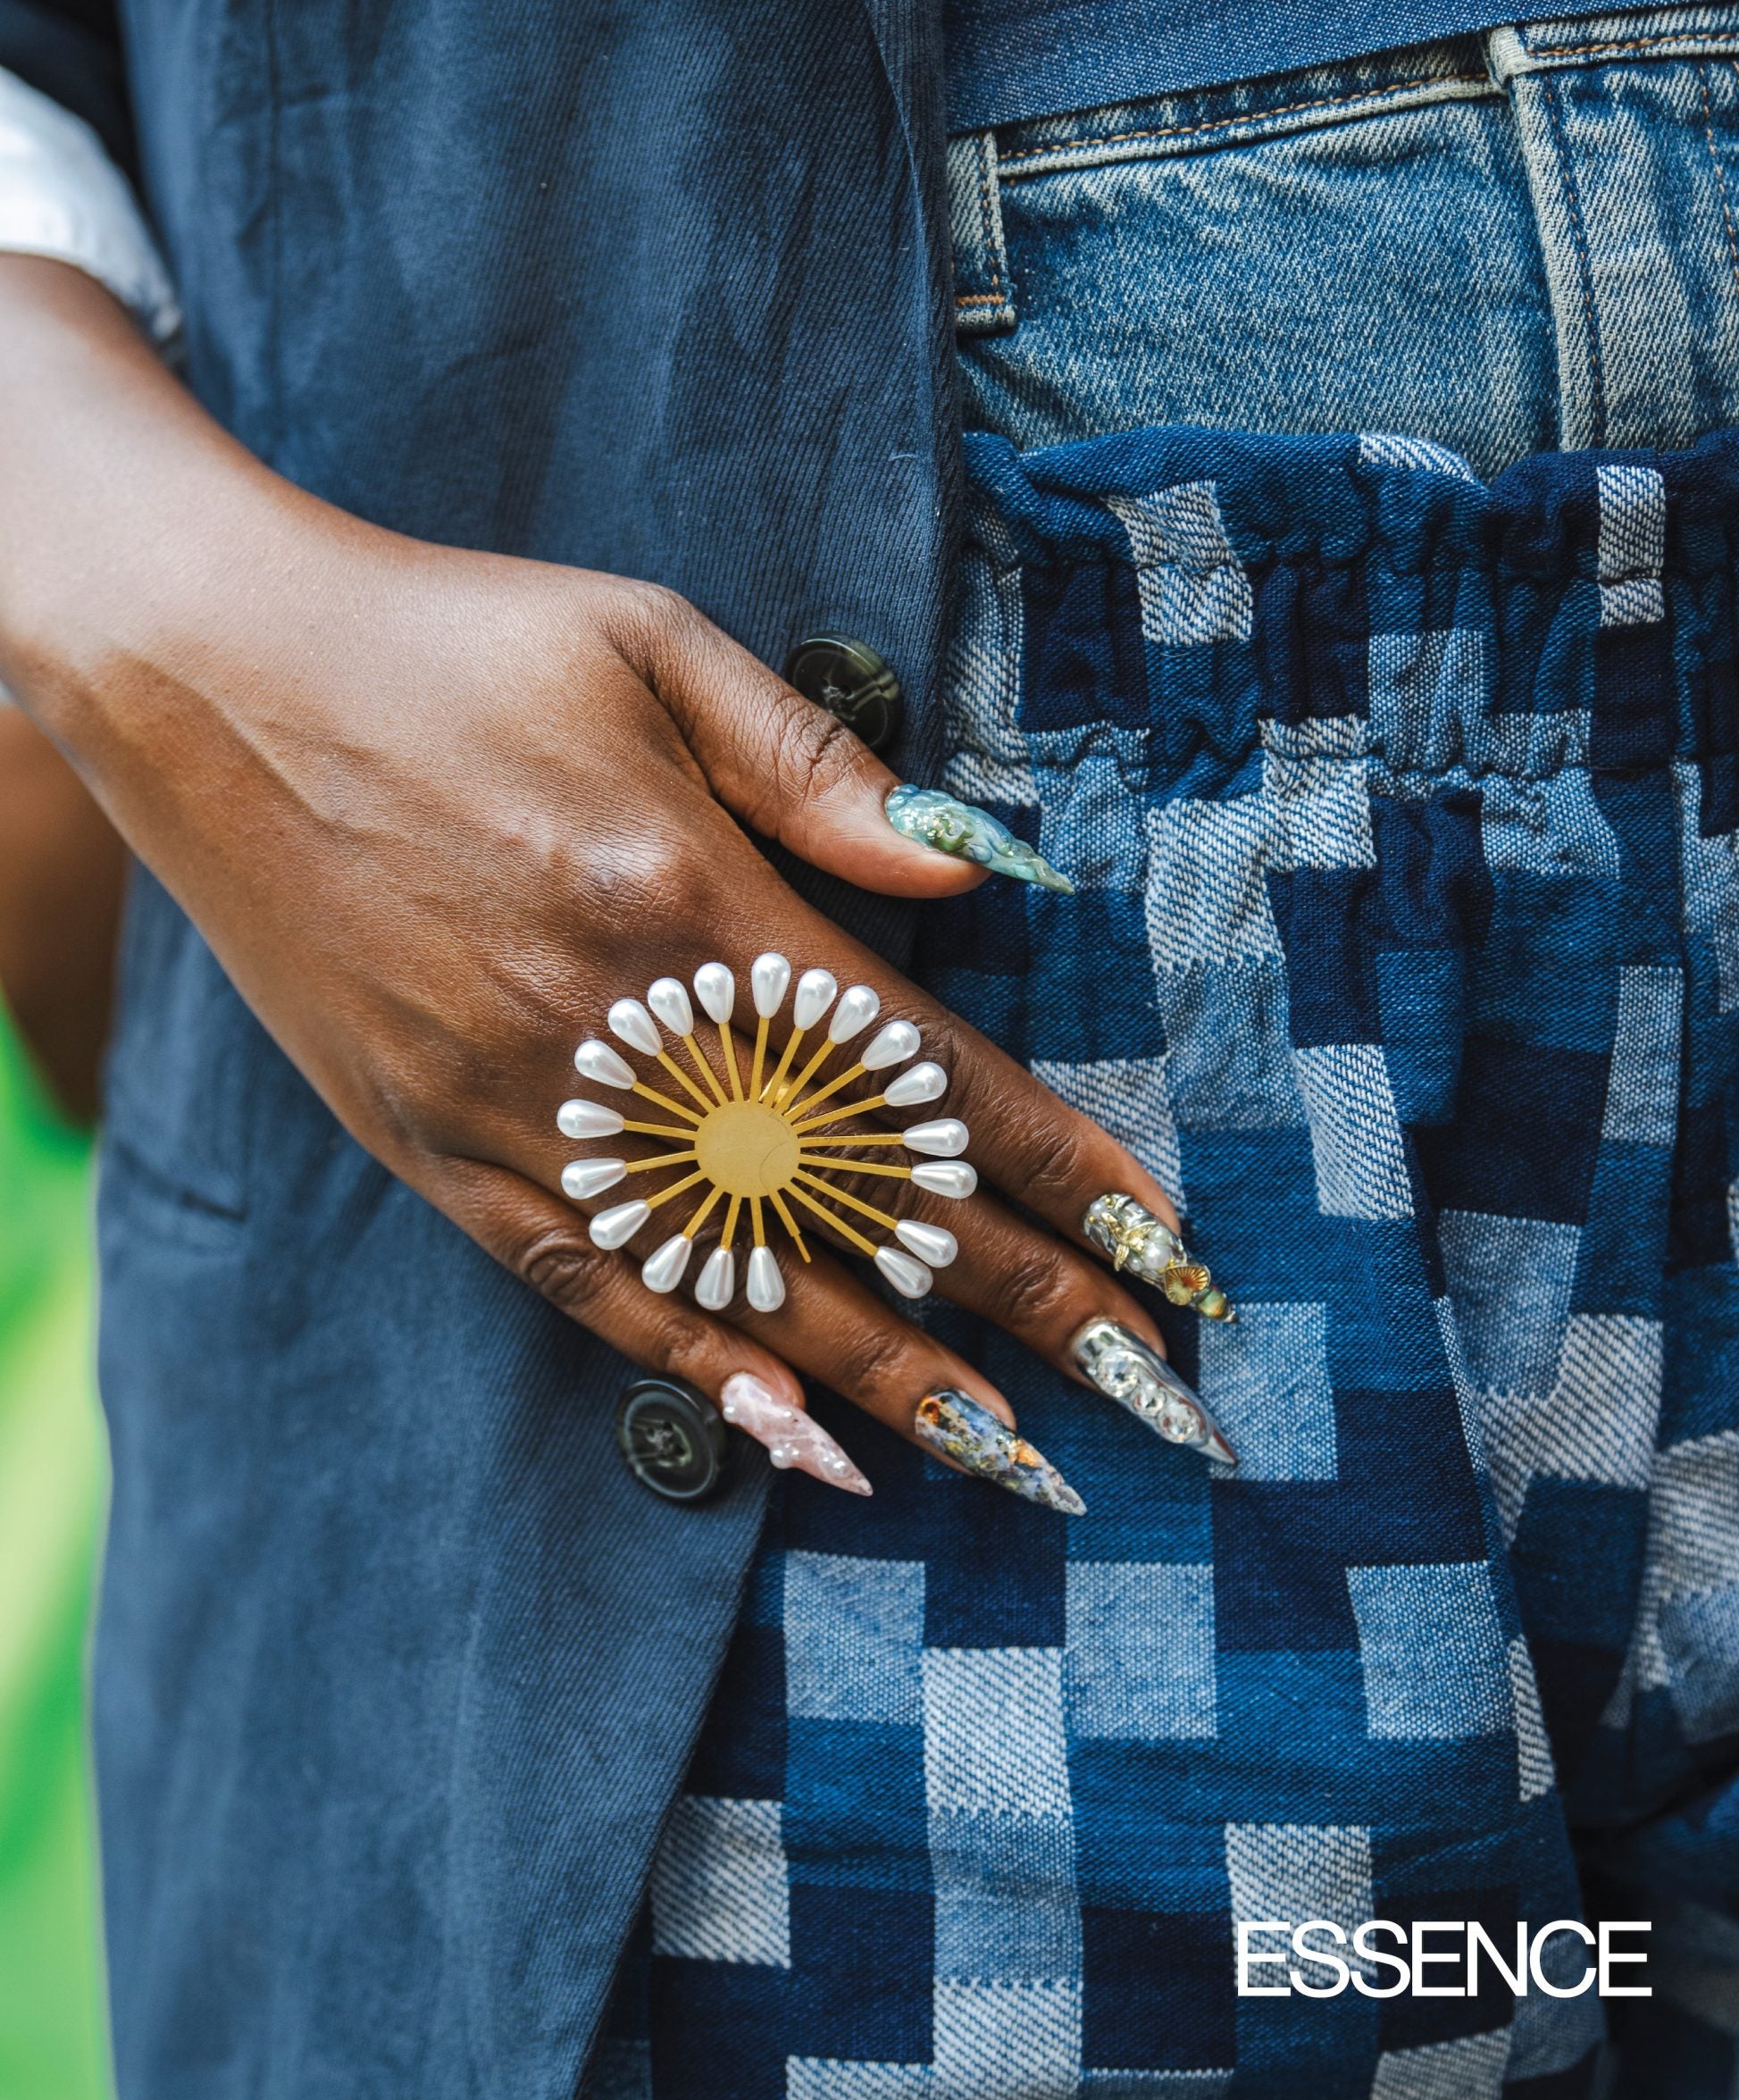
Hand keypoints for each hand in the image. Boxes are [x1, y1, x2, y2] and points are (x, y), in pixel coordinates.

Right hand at [0, 256, 1202, 1504]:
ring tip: (1009, 1457)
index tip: (1164, 1249)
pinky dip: (693, 1365)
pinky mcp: (432, 1145)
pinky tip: (790, 1434)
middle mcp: (615, 1028)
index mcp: (690, 895)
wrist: (213, 673)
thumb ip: (819, 773)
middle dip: (1019, 1305)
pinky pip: (583, 1285)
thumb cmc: (451, 642)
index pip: (922, 1075)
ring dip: (884, 1374)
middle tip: (1145, 1399)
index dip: (1057, 1170)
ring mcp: (515, 1104)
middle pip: (856, 1199)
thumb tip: (978, 872)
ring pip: (734, 1276)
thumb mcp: (648, 643)